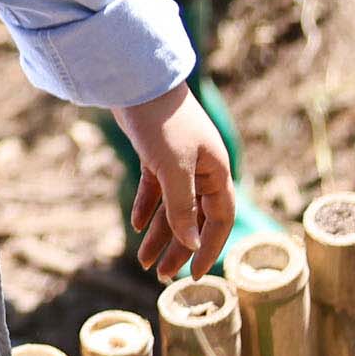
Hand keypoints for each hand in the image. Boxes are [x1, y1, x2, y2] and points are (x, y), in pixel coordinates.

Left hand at [121, 81, 236, 280]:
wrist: (136, 79)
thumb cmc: (162, 121)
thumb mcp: (174, 168)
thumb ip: (182, 208)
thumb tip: (191, 246)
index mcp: (217, 171)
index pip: (220, 220)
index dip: (209, 248)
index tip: (195, 276)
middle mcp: (202, 169)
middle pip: (194, 218)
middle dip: (178, 248)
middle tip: (161, 276)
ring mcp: (179, 161)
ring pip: (172, 207)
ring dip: (158, 234)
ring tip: (142, 260)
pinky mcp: (156, 153)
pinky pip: (156, 189)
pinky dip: (146, 207)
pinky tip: (135, 225)